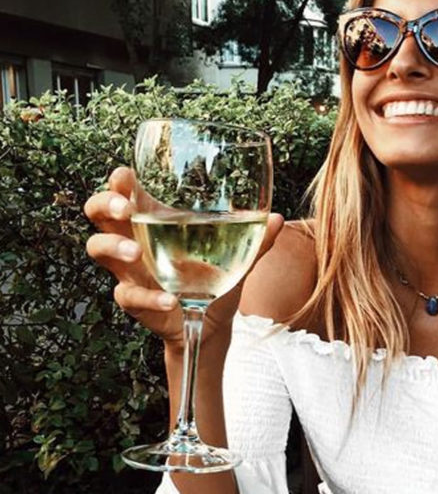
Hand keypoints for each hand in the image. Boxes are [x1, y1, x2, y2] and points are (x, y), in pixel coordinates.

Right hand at [84, 167, 283, 346]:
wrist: (212, 324)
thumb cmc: (217, 279)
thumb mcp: (240, 258)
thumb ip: (258, 240)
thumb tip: (280, 218)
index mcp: (156, 220)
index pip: (126, 191)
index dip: (119, 182)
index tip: (125, 175)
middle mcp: (136, 240)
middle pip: (98, 212)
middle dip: (105, 204)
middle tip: (125, 209)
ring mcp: (131, 270)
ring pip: (96, 249)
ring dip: (113, 248)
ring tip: (136, 254)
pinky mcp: (135, 299)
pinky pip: (127, 295)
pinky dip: (148, 298)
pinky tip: (170, 300)